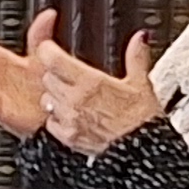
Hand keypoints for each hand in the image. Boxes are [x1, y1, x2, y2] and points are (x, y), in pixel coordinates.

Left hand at [33, 27, 164, 155]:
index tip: (49, 48)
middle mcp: (74, 99)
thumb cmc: (142, 119)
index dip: (47, 51)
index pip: (52, 59)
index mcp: (90, 82)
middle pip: (47, 78)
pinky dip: (55, 118)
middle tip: (68, 75)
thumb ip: (136, 57)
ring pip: (45, 100)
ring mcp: (69, 118)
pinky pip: (50, 122)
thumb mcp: (141, 83)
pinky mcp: (68, 137)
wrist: (143, 151)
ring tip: (70, 97)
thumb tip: (140, 38)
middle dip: (54, 74)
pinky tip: (70, 117)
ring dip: (53, 96)